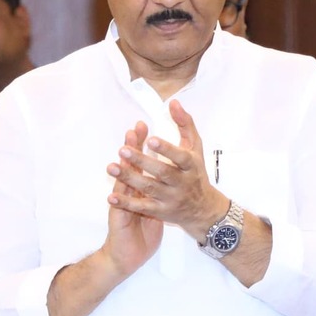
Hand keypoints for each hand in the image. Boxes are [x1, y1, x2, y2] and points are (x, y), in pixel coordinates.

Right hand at [101, 121, 163, 278]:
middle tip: (135, 129)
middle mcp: (130, 192)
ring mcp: (123, 203)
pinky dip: (118, 198)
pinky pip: (120, 206)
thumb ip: (157, 191)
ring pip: (124, 182)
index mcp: (141, 189)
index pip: (143, 163)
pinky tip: (112, 189)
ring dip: (123, 166)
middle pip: (131, 166)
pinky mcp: (120, 217)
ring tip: (123, 149)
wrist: (127, 255)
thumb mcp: (153, 210)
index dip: (144, 146)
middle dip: (134, 147)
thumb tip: (166, 173)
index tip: (146, 128)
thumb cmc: (142, 234)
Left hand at [108, 101, 227, 241]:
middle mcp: (182, 183)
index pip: (180, 157)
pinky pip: (142, 207)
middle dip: (142, 161)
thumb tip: (173, 103)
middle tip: (123, 150)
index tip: (151, 140)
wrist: (203, 209)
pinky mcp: (161, 211)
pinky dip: (126, 203)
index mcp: (191, 165)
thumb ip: (185, 124)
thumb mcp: (196, 148)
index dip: (166, 149)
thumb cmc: (196, 173)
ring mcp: (171, 198)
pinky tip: (111, 197)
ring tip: (111, 167)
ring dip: (129, 178)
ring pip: (149, 188)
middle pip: (162, 172)